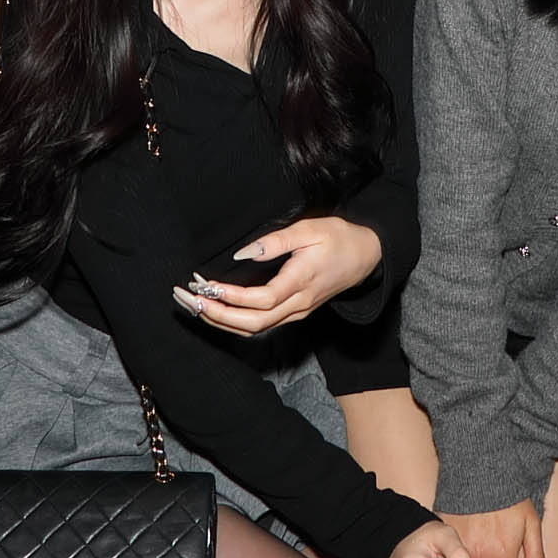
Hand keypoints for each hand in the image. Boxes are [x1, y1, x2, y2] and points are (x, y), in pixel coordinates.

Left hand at [173, 216, 382, 335]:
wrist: (368, 256)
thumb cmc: (340, 238)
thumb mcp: (310, 229)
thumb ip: (276, 241)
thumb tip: (244, 254)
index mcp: (302, 282)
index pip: (261, 300)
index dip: (232, 298)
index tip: (207, 285)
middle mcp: (299, 304)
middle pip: (254, 324)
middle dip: (217, 315)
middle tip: (189, 300)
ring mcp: (297, 312)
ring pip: (255, 329)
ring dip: (222, 321)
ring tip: (195, 304)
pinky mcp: (295, 313)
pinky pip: (261, 325)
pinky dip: (234, 320)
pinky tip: (217, 307)